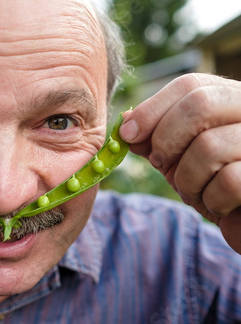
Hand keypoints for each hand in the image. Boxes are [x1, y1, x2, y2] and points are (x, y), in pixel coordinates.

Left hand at [119, 73, 240, 253]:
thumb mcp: (178, 157)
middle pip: (200, 104)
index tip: (127, 134)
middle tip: (158, 162)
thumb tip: (126, 120)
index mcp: (232, 99)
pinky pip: (230, 181)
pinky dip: (212, 199)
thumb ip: (154, 138)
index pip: (190, 85)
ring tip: (193, 190)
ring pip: (210, 146)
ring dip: (186, 178)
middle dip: (166, 139)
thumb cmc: (213, 184)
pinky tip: (219, 204)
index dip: (151, 109)